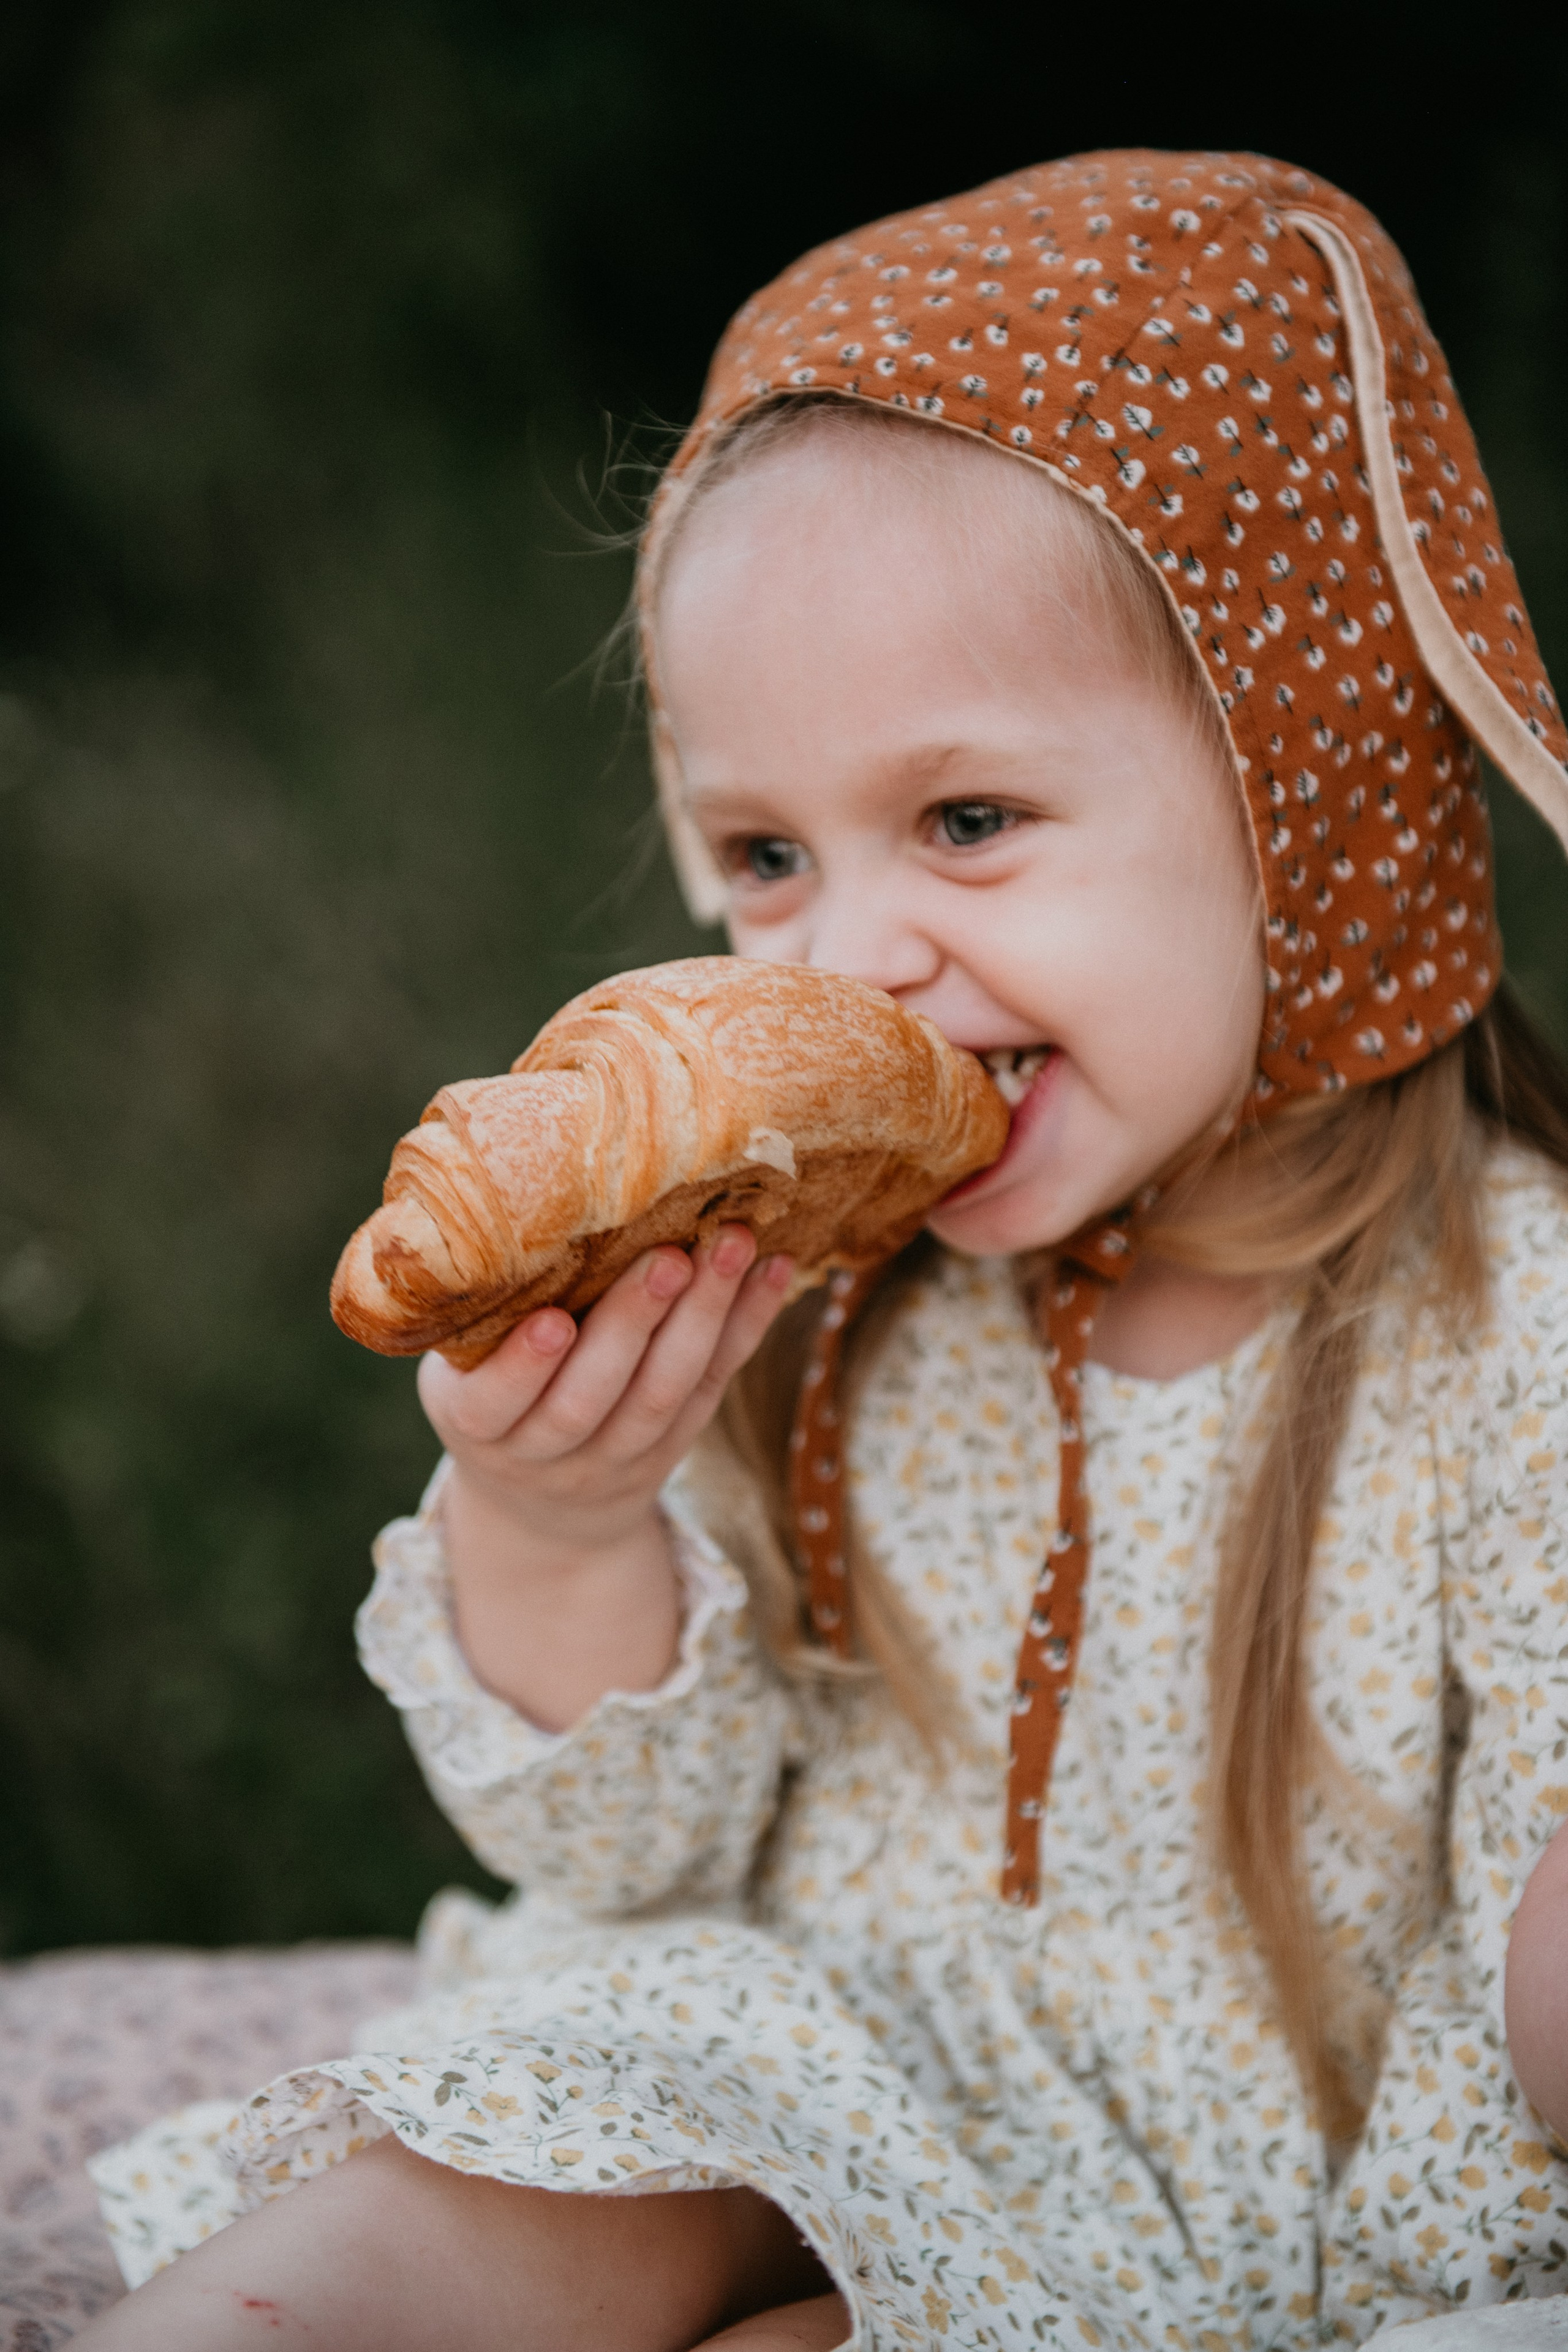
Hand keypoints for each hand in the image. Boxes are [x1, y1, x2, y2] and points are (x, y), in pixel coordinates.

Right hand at [416, 1228, 793, 1723]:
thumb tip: (520, 1197)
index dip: (524, 1367)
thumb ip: (485, 1312)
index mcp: (476, 1425)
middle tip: (668, 1258)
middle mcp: (545, 1453)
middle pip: (591, 1399)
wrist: (543, 1510)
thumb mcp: (461, 1371)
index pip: (493, 1405)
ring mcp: (617, 1457)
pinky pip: (713, 1386)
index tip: (552, 1320)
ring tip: (729, 1246)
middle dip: (633, 1324)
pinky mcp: (675, 1444)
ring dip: (703, 1317)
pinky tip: (772, 1271)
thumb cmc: (495, 1397)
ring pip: (663, 1395)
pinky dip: (745, 1327)